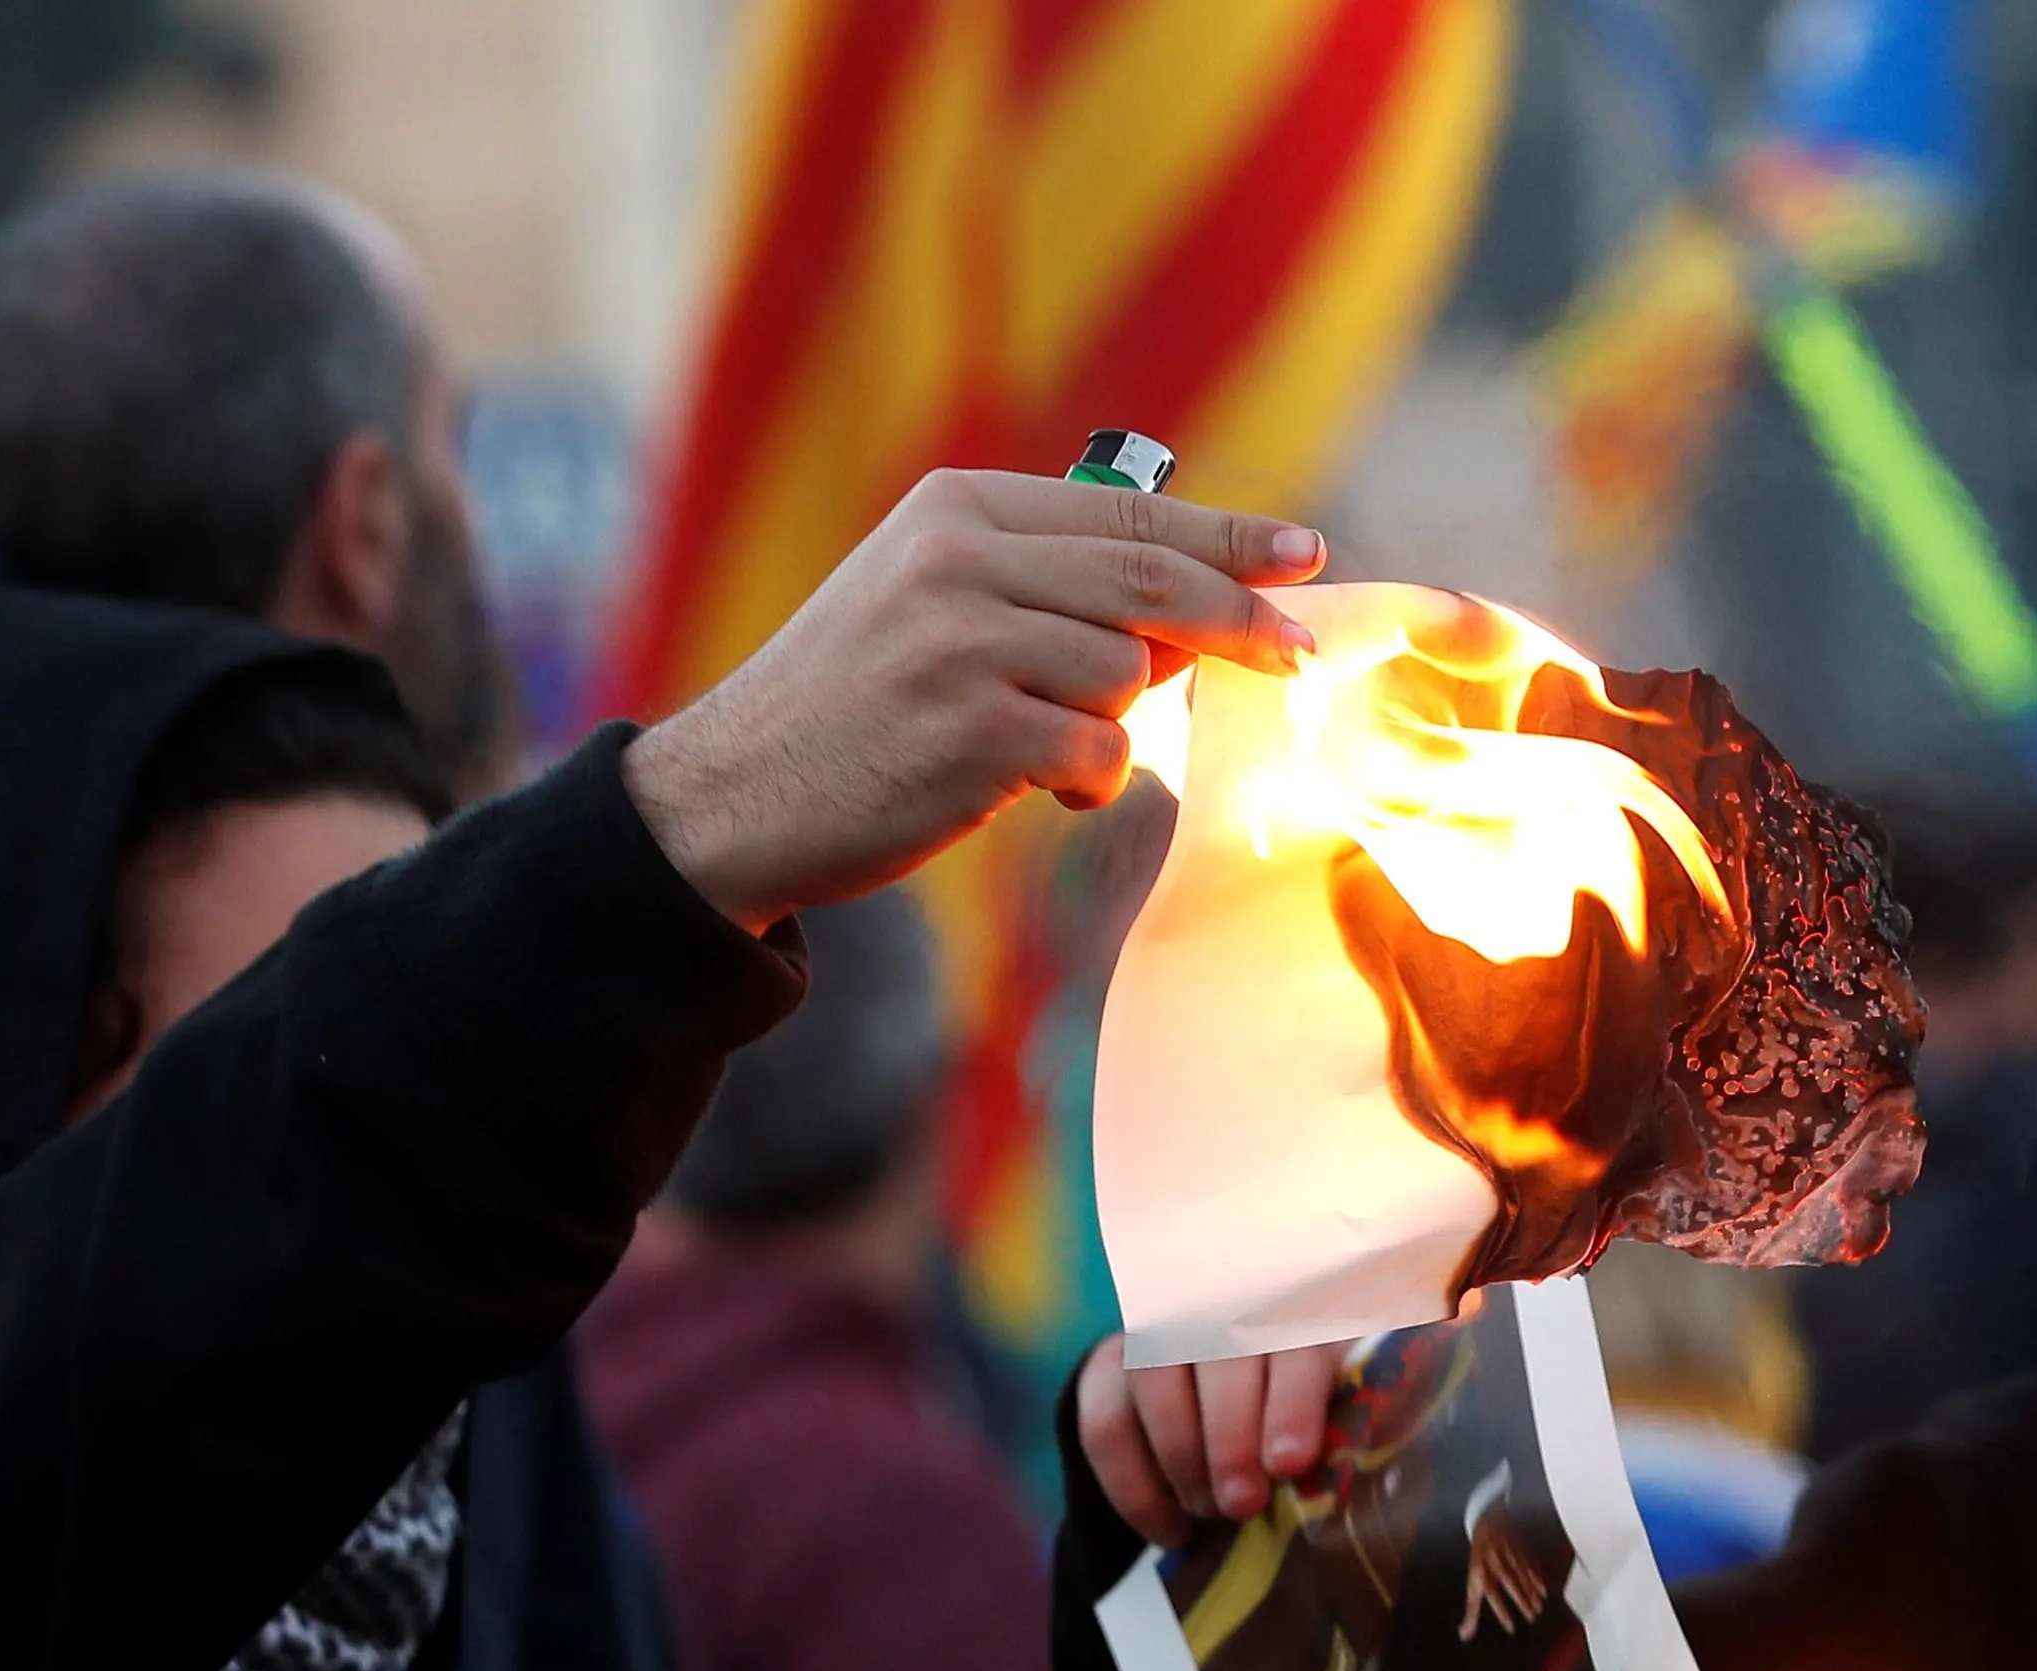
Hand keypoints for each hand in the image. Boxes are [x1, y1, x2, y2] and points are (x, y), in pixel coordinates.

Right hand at [624, 471, 1327, 927]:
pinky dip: (1089, 781)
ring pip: (1128, 674)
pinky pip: (1099, 752)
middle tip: (1297, 655)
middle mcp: (959, 560)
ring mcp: (964, 643)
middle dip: (1241, 621)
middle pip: (1153, 581)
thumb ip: (1047, 583)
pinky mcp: (971, 730)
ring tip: (1047, 752)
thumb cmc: (853, 707)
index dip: (1230, 538)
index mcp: (957, 508)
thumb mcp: (930, 600)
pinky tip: (1034, 789)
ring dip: (1116, 726)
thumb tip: (1196, 604)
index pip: (1131, 515)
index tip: (1303, 555)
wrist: (733, 796)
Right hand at [1074, 1330, 1344, 1543]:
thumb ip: (1334, 1430)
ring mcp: (1156, 1334)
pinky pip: (1105, 1427)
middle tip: (1244, 1503)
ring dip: (1181, 1459)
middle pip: (1217, 1358)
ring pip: (1153, 1380)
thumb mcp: (1330, 1407)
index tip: (1289, 1463)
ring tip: (1211, 1513)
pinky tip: (1172, 1532)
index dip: (1291, 1403)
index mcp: (1295, 1313)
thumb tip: (1332, 1485)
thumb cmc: (1299, 1412)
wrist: (1228, 1395)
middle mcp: (1221, 1308)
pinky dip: (1135, 1490)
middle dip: (1229, 1440)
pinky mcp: (1107, 1370)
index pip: (1291, 1345)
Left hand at [1461, 1517, 1553, 1638]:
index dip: (1501, 1610)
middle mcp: (1495, 1562)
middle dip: (1521, 1601)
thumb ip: (1471, 1610)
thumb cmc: (1480, 1559)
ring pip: (1522, 1576)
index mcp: (1481, 1571)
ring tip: (1537, 1609)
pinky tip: (1543, 1592)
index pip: (1491, 1593)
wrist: (1488, 1522)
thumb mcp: (1472, 1581)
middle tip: (1531, 1618)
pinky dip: (1537, 1579)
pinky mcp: (1519, 1549)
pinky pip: (1530, 1566)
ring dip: (1531, 1593)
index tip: (1510, 1626)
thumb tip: (1465, 1634)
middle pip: (1509, 1584)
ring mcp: (1508, 1554)